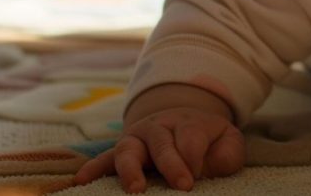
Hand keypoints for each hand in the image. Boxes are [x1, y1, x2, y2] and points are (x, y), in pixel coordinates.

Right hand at [74, 107, 243, 192]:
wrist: (186, 124)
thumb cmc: (210, 141)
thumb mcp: (228, 143)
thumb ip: (226, 155)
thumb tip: (207, 170)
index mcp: (188, 122)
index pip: (191, 138)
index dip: (197, 159)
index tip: (198, 178)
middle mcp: (160, 126)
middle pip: (163, 143)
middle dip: (172, 164)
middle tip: (184, 186)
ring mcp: (137, 138)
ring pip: (129, 149)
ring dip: (131, 169)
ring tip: (136, 189)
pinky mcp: (122, 151)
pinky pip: (104, 158)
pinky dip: (93, 168)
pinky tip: (82, 180)